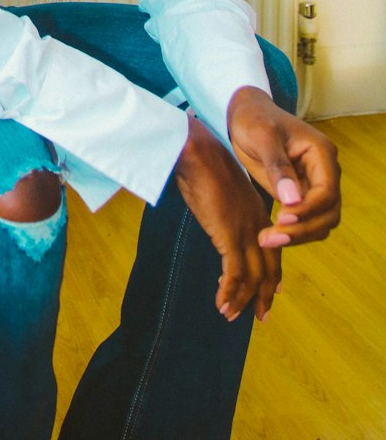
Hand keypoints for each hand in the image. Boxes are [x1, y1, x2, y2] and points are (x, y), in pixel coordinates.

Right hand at [173, 115, 280, 322]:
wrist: (197, 151)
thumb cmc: (202, 164)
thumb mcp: (221, 190)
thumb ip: (226, 208)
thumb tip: (218, 219)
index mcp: (257, 211)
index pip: (272, 250)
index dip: (271, 273)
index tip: (270, 292)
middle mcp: (257, 224)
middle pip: (269, 268)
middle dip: (264, 295)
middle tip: (260, 316)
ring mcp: (245, 230)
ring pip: (253, 276)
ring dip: (241, 299)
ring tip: (231, 315)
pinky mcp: (229, 234)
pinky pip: (234, 273)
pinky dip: (229, 292)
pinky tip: (221, 304)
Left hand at [226, 86, 341, 249]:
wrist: (245, 115)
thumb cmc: (254, 119)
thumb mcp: (263, 137)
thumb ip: (278, 166)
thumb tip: (292, 200)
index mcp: (321, 153)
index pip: (327, 192)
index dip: (308, 210)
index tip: (282, 219)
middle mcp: (324, 172)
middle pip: (328, 213)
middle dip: (302, 229)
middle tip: (270, 237)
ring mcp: (314, 185)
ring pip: (320, 222)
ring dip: (298, 236)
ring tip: (267, 240)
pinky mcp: (301, 196)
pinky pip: (306, 221)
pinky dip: (292, 232)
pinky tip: (270, 235)